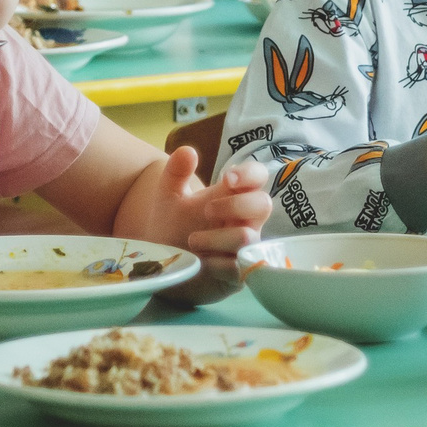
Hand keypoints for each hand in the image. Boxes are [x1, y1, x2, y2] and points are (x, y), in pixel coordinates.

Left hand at [131, 147, 269, 302]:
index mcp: (232, 196)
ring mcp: (244, 248)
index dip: (250, 174)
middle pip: (264, 204)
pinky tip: (201, 263)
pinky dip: (217, 263)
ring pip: (247, 237)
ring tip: (191, 241)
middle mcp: (244, 220)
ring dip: (216, 237)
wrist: (162, 264)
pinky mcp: (238, 275)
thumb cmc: (173, 227)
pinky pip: (239, 267)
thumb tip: (188, 151)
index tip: (227, 178)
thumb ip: (176, 173)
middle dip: (235, 205)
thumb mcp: (168, 196)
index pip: (258, 177)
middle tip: (206, 211)